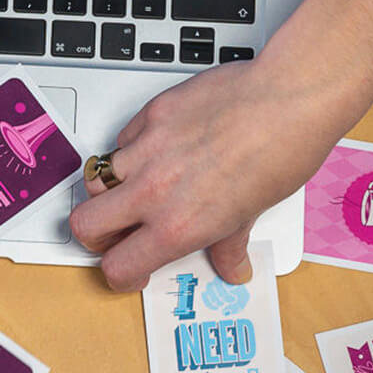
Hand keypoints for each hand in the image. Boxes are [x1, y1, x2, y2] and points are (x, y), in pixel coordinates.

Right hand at [69, 59, 344, 289]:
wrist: (288, 99)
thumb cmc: (280, 151)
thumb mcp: (254, 214)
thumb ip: (228, 244)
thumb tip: (231, 265)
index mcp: (178, 225)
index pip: (118, 266)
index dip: (120, 274)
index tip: (131, 269)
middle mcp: (154, 190)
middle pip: (84, 224)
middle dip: (96, 234)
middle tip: (118, 232)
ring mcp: (147, 149)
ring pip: (96, 178)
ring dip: (111, 189)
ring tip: (138, 187)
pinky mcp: (151, 114)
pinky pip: (123, 139)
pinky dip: (132, 150)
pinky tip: (159, 150)